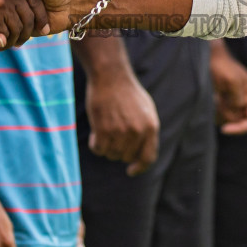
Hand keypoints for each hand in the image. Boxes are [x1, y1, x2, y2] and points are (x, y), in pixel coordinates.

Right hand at [0, 0, 48, 53]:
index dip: (38, 11)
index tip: (40, 24)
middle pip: (29, 12)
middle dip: (30, 29)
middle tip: (23, 40)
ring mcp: (0, 0)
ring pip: (19, 27)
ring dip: (14, 39)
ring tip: (7, 45)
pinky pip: (4, 36)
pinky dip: (1, 43)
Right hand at [83, 50, 159, 175]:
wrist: (111, 76)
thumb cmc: (127, 92)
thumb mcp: (146, 110)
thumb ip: (147, 131)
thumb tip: (143, 152)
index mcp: (151, 127)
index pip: (148, 158)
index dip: (140, 168)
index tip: (131, 170)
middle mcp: (137, 132)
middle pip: (126, 157)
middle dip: (119, 150)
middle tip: (113, 135)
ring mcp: (120, 132)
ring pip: (111, 154)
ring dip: (106, 146)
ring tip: (105, 128)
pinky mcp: (103, 130)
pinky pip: (98, 149)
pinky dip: (95, 144)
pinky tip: (95, 132)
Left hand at [209, 42, 246, 135]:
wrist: (211, 58)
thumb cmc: (223, 66)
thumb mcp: (232, 80)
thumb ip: (237, 98)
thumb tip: (237, 113)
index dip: (241, 128)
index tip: (224, 129)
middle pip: (243, 123)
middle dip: (229, 119)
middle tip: (217, 107)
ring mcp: (238, 103)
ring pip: (232, 121)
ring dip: (221, 115)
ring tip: (215, 99)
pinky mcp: (228, 103)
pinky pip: (224, 116)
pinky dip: (217, 113)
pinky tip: (213, 100)